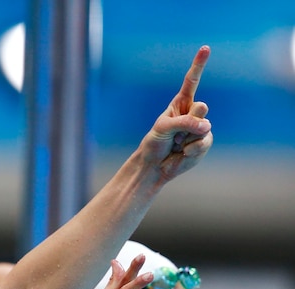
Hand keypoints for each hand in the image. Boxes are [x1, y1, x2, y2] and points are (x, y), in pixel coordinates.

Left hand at [139, 46, 213, 181]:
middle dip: (188, 122)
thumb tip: (206, 126)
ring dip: (186, 139)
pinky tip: (182, 153)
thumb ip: (184, 122)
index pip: (192, 81)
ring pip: (203, 128)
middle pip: (201, 109)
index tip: (205, 48)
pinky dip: (191, 150)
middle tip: (175, 135)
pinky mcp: (205, 142)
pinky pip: (203, 142)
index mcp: (180, 103)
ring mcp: (201, 127)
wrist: (156, 165)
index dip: (199, 65)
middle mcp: (192, 112)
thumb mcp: (164, 128)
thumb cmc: (155, 143)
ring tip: (176, 144)